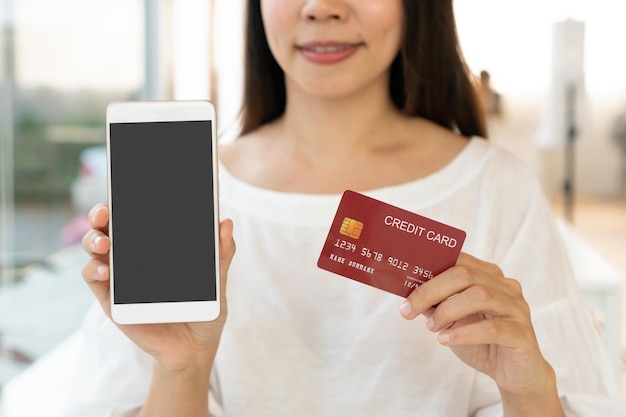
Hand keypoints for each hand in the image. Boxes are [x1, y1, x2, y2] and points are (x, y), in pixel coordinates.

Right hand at [81, 204, 235, 372]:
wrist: (196, 347)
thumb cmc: (206, 309)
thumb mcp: (217, 280)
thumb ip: (221, 254)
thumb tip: (225, 222)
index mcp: (157, 246)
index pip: (137, 216)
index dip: (128, 200)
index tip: (127, 188)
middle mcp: (134, 256)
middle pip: (109, 227)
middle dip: (101, 214)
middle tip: (105, 212)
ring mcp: (121, 277)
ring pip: (96, 249)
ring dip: (94, 241)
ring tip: (104, 243)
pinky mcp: (112, 300)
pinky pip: (94, 280)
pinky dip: (93, 272)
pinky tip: (103, 270)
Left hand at [399, 253, 555, 397]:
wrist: (515, 375)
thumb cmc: (482, 342)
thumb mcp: (452, 320)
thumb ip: (436, 304)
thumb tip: (407, 292)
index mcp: (489, 277)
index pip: (459, 260)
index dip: (429, 268)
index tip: (404, 282)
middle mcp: (507, 287)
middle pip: (466, 275)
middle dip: (431, 291)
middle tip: (408, 310)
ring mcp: (517, 309)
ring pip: (480, 296)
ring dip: (447, 310)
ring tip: (431, 327)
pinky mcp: (523, 335)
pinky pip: (493, 329)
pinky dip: (464, 333)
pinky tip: (445, 339)